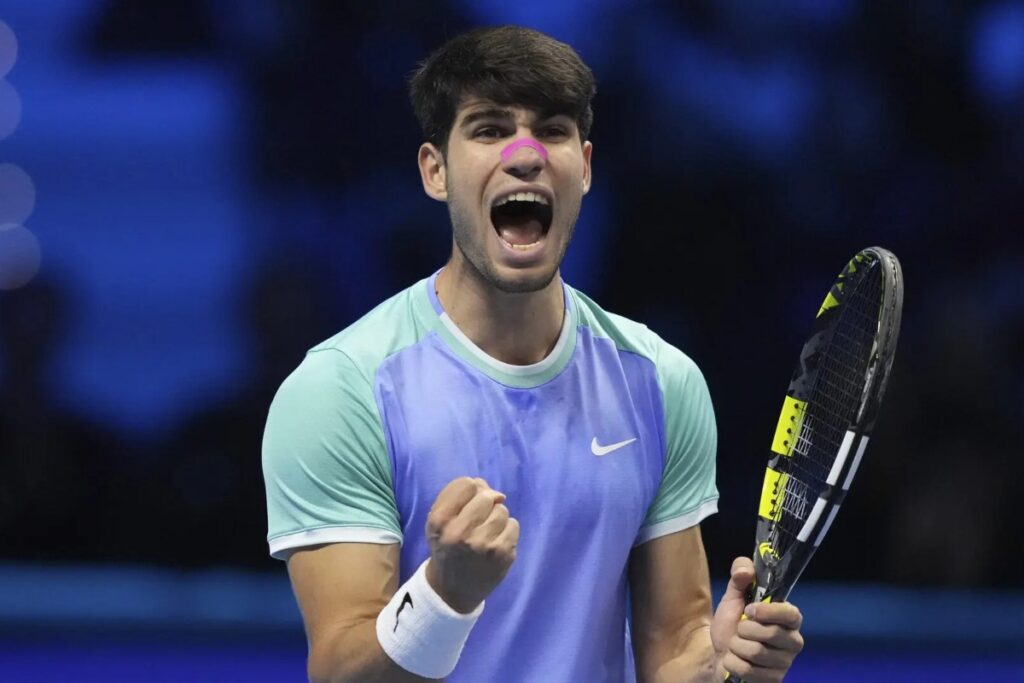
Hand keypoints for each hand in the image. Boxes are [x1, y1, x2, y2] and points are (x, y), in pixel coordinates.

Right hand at [424, 477, 519, 613]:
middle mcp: (460, 533)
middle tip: (480, 518)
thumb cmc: (446, 548)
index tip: (471, 501)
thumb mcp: (437, 522)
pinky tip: (496, 542)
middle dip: (486, 503)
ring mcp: (484, 545)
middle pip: (486, 496)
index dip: (472, 489)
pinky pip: (513, 525)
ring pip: (502, 510)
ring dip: (497, 517)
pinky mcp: (503, 555)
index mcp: (440, 521)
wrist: (453, 591)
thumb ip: (454, 496)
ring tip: (486, 532)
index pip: (466, 484)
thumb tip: (484, 484)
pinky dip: (507, 530)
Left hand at [711, 557, 804, 682]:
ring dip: (736, 647)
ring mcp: (785, 663)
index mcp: (789, 618)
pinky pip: (749, 671)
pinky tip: (735, 660)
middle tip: (739, 630)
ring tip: (736, 645)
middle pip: (770, 634)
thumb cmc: (731, 623)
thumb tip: (746, 571)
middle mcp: (793, 641)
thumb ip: (739, 576)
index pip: (790, 614)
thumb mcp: (732, 596)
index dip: (768, 612)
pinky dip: (733, 663)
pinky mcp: (774, 680)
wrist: (717, 653)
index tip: (749, 610)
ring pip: (757, 653)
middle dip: (744, 630)